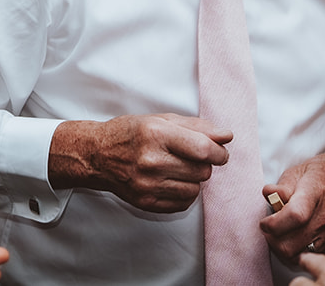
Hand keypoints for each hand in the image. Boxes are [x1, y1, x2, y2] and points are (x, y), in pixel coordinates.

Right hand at [48, 113, 231, 212]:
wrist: (97, 155)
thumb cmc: (130, 133)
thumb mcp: (161, 120)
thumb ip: (197, 127)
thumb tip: (227, 136)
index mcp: (156, 134)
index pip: (203, 149)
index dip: (219, 152)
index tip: (220, 152)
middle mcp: (151, 161)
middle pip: (202, 171)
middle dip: (204, 164)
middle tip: (190, 157)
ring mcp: (147, 185)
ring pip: (195, 189)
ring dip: (193, 180)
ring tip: (177, 169)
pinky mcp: (145, 202)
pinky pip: (182, 204)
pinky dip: (183, 194)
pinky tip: (171, 181)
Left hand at [259, 147, 324, 260]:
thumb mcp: (302, 169)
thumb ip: (283, 185)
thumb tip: (268, 194)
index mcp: (314, 193)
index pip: (293, 216)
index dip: (273, 224)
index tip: (264, 222)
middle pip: (291, 245)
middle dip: (273, 240)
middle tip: (269, 230)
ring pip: (299, 255)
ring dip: (284, 248)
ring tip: (281, 234)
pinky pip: (312, 255)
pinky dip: (299, 250)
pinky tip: (296, 237)